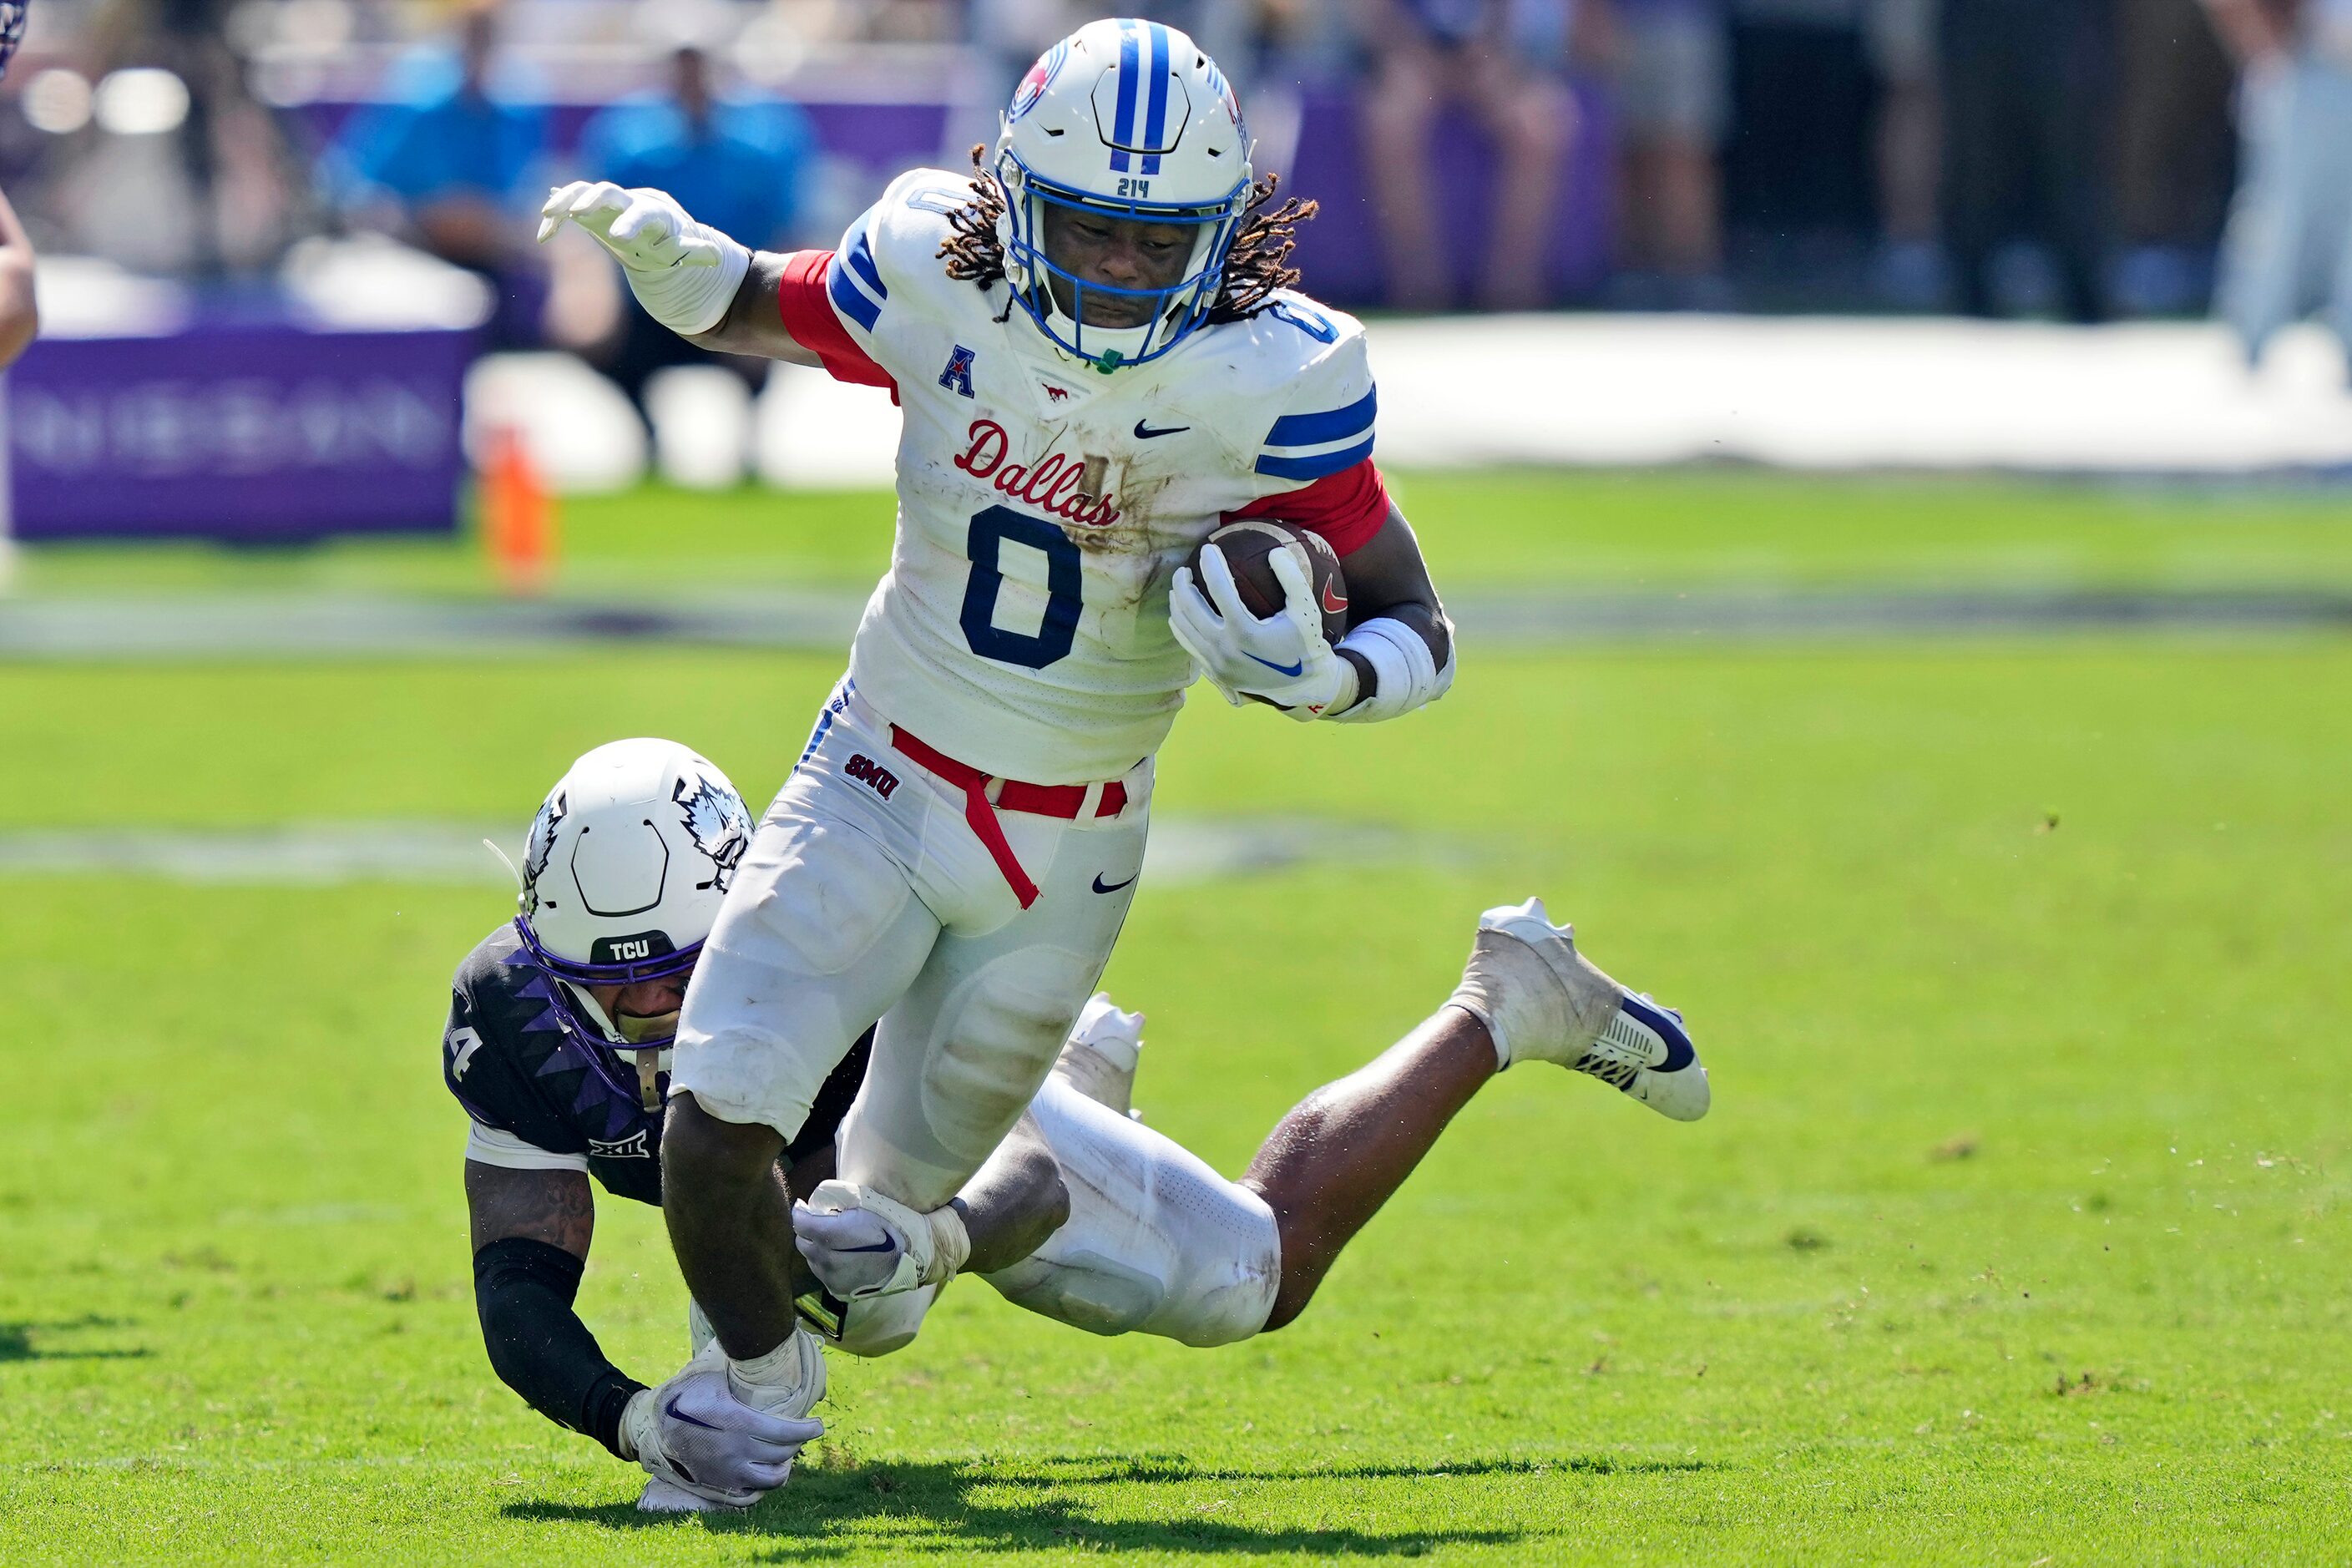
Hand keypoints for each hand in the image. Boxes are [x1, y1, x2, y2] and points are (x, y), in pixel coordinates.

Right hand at [536, 181, 747, 336]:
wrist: (651, 230)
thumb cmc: (668, 243)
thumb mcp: (681, 251)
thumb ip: (694, 252)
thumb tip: (716, 255)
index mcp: (652, 211)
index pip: (643, 212)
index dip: (631, 222)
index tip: (619, 237)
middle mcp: (626, 201)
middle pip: (608, 192)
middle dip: (592, 199)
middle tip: (576, 212)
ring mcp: (605, 204)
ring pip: (582, 191)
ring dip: (565, 200)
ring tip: (548, 213)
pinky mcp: (587, 211)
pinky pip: (567, 209)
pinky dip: (555, 220)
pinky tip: (544, 236)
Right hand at [620, 1344, 823, 1508]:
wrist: (649, 1425)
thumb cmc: (684, 1393)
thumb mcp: (710, 1373)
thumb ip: (738, 1364)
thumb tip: (765, 1339)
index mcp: (735, 1422)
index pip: (785, 1433)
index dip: (807, 1430)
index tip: (818, 1425)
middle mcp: (733, 1452)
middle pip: (782, 1455)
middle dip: (797, 1443)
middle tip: (800, 1433)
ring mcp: (724, 1474)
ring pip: (771, 1481)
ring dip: (784, 1467)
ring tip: (786, 1453)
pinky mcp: (716, 1487)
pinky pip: (750, 1497)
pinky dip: (763, 1487)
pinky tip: (764, 1471)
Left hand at [793, 1179, 967, 1300]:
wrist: (917, 1254)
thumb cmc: (893, 1222)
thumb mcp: (866, 1201)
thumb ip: (837, 1199)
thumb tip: (816, 1200)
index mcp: (830, 1235)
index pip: (799, 1222)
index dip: (801, 1211)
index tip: (805, 1205)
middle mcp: (826, 1260)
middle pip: (802, 1242)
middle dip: (809, 1230)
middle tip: (822, 1220)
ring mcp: (833, 1279)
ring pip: (812, 1260)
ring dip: (817, 1248)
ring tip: (833, 1238)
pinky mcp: (841, 1291)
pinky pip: (824, 1275)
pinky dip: (827, 1264)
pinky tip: (842, 1255)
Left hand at [1169, 547, 1351, 719]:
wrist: (1304, 686)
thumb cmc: (1306, 644)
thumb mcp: (1306, 610)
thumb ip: (1292, 579)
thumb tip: (1275, 551)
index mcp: (1245, 632)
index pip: (1220, 589)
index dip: (1211, 565)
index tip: (1207, 549)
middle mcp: (1226, 649)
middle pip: (1191, 608)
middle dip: (1183, 584)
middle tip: (1184, 569)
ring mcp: (1217, 664)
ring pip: (1183, 628)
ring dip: (1177, 605)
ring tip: (1179, 589)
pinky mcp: (1215, 673)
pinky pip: (1189, 646)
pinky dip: (1181, 628)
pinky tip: (1181, 615)